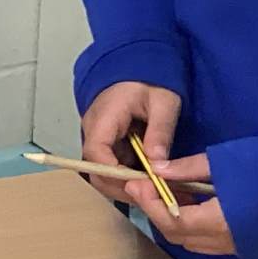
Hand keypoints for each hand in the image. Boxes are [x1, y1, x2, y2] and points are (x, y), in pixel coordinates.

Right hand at [79, 81, 181, 200]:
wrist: (140, 63)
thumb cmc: (151, 78)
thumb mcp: (163, 102)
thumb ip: (160, 132)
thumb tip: (157, 163)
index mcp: (104, 117)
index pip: (96, 153)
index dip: (114, 174)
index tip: (140, 184)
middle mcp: (94, 130)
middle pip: (96, 170)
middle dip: (122, 187)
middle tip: (152, 194)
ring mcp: (99, 138)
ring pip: (104, 172)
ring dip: (128, 184)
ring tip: (156, 190)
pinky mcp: (108, 143)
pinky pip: (114, 165)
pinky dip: (131, 176)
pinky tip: (152, 180)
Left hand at [130, 154, 234, 255]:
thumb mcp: (224, 161)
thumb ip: (188, 168)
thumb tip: (156, 170)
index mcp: (220, 222)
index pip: (172, 220)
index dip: (150, 203)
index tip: (135, 183)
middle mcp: (224, 242)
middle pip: (175, 234)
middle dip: (155, 212)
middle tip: (143, 187)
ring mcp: (232, 246)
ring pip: (188, 240)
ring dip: (170, 220)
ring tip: (162, 192)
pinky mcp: (239, 244)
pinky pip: (203, 241)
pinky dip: (187, 225)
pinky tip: (187, 203)